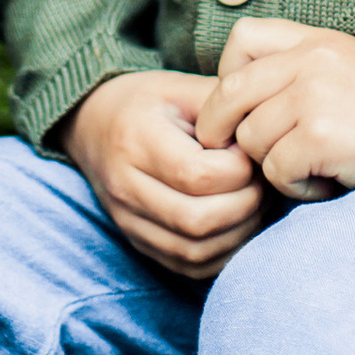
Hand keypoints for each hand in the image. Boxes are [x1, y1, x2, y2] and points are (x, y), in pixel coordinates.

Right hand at [58, 70, 273, 279]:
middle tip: (261, 183)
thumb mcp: (181, 87)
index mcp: (136, 141)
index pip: (199, 175)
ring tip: (254, 203)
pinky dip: (223, 253)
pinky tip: (237, 225)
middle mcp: (125, 188)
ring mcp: (128, 222)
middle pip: (198, 220)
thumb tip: (261, 143)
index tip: (249, 154)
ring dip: (239, 232)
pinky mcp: (138, 243)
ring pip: (195, 251)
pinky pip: (189, 267)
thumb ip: (223, 108)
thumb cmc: (146, 103)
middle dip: (246, 204)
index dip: (240, 170)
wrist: (93, 126)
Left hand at [194, 19, 354, 197]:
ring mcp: (314, 96)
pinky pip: (276, 171)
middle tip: (246, 158)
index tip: (240, 111)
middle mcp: (310, 61)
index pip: (240, 41)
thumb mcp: (347, 66)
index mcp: (315, 40)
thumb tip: (231, 103)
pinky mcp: (321, 135)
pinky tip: (331, 181)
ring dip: (274, 167)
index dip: (227, 79)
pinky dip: (298, 188)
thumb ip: (295, 70)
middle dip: (225, 132)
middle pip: (229, 95)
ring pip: (251, 141)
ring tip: (315, 168)